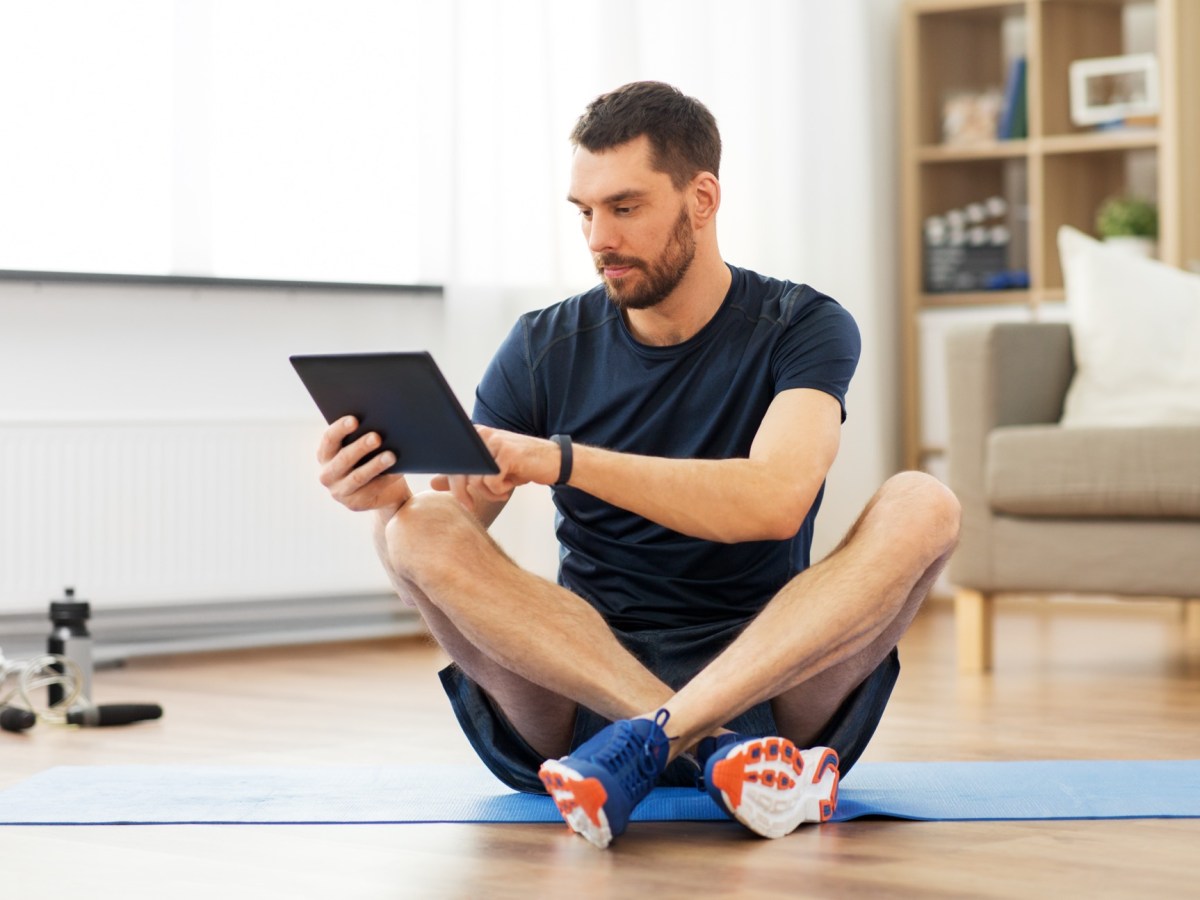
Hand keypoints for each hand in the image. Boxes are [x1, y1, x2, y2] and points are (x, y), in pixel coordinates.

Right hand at [317, 416, 411, 515]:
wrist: (383, 492)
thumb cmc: (371, 460)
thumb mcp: (363, 449)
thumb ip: (361, 437)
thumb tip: (378, 420)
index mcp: (325, 454)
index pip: (329, 439)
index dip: (340, 428)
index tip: (355, 420)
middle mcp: (327, 474)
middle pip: (344, 458)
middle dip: (361, 447)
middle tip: (377, 437)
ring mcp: (339, 491)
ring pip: (358, 476)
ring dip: (375, 465)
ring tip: (392, 455)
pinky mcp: (354, 504)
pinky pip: (372, 490)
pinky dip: (386, 479)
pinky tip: (398, 471)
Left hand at [430, 425, 560, 511]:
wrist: (554, 461)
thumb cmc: (521, 465)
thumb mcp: (489, 470)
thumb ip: (462, 474)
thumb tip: (433, 483)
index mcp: (475, 435)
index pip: (451, 460)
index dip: (451, 482)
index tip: (462, 497)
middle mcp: (482, 434)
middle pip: (459, 470)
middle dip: (463, 493)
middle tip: (471, 506)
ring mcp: (495, 443)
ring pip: (476, 479)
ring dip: (488, 493)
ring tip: (502, 492)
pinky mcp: (507, 455)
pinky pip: (492, 482)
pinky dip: (500, 490)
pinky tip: (511, 485)